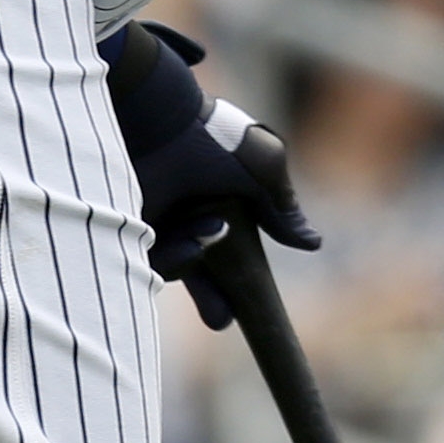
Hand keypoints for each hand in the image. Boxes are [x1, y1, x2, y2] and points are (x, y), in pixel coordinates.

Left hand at [100, 20, 322, 328]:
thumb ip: (284, 208)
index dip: (240, 283)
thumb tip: (312, 244)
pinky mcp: (130, 231)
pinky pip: (152, 263)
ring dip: (197, 261)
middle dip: (214, 300)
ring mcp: (160, 226)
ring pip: (179, 270)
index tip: (245, 307)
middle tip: (223, 320)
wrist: (160, 122)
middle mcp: (191, 220)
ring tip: (210, 229)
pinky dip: (173, 256)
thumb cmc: (216, 140)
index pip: (235, 255)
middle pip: (204, 275)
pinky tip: (189, 232)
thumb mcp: (264, 168)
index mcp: (224, 207)